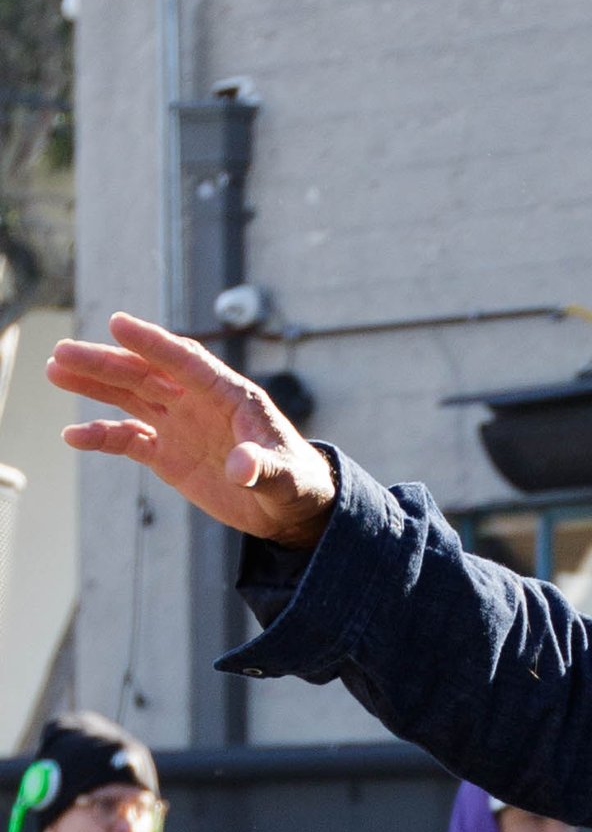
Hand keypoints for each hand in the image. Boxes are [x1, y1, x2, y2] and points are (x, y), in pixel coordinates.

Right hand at [46, 312, 335, 548]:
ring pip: (130, 396)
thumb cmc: (296, 481)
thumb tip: (243, 468)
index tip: (118, 324)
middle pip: (145, 374)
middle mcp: (197, 401)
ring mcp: (179, 423)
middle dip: (105, 362)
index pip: (186, 361)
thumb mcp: (285, 478)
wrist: (289, 508)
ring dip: (94, 384)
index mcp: (229, 394)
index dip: (153, 344)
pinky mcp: (167, 452)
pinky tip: (74, 437)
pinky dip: (102, 436)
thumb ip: (264, 469)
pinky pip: (128, 439)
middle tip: (64, 353)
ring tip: (55, 371)